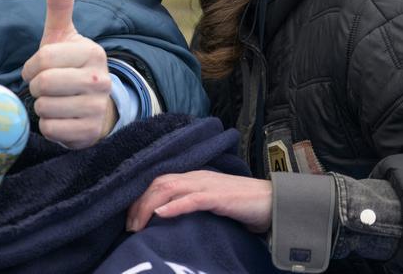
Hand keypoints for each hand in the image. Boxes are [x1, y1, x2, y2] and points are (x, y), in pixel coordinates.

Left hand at [21, 0, 115, 148]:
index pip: (42, 59)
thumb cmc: (70, 67)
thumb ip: (59, 6)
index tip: (35, 70)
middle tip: (45, 88)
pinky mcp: (90, 132)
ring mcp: (97, 107)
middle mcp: (100, 79)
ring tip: (54, 102)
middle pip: (43, 84)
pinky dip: (48, 126)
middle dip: (35, 88)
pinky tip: (60, 118)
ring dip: (41, 107)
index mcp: (92, 52)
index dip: (30, 67)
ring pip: (45, 108)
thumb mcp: (63, 36)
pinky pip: (51, 129)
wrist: (95, 107)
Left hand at [127, 171, 272, 233]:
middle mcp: (196, 176)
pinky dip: (173, 206)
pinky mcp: (219, 197)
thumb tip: (168, 218)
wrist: (273, 202)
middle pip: (158, 183)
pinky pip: (192, 199)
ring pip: (169, 188)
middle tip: (128, 226)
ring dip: (148, 206)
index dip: (140, 196)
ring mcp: (207, 185)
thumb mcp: (211, 202)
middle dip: (138, 203)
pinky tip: (160, 214)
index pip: (158, 181)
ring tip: (136, 224)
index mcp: (193, 177)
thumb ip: (192, 204)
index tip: (129, 217)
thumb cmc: (242, 205)